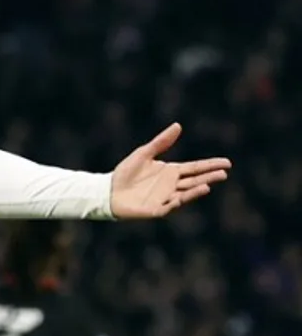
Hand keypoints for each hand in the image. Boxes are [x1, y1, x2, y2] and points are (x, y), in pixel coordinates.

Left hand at [109, 123, 229, 218]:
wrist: (108, 190)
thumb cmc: (126, 172)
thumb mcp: (144, 154)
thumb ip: (161, 142)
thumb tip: (178, 126)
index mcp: (171, 172)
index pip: (195, 168)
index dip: (210, 165)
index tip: (227, 163)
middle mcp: (172, 186)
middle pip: (194, 181)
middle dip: (209, 177)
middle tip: (224, 173)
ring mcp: (165, 198)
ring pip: (185, 195)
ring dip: (196, 191)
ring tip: (208, 185)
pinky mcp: (155, 209)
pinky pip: (168, 207)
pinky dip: (176, 203)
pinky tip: (181, 198)